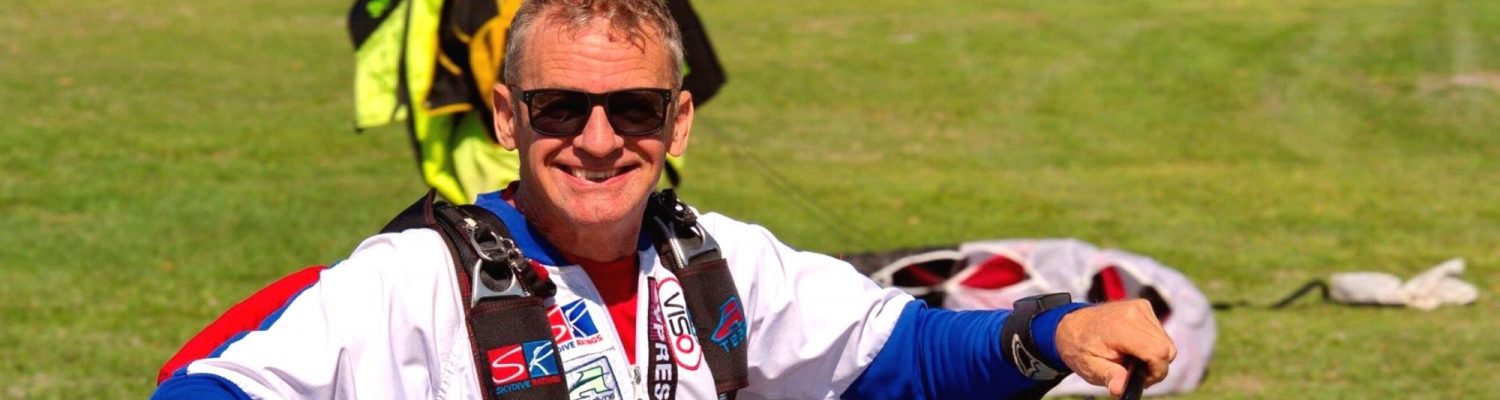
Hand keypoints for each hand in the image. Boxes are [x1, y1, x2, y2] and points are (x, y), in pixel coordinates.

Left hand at [1054, 299, 1175, 396]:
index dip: (1157, 372)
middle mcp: (1134, 313)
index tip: (1143, 380)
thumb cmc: (1080, 349)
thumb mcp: (1090, 367)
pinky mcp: (1143, 306)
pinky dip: (1152, 344)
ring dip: (1154, 355)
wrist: (1071, 326)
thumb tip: (1119, 389)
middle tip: (1134, 372)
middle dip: (1156, 366)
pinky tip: (1133, 347)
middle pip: (1166, 349)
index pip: (1157, 351)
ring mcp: (1140, 307)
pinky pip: (1160, 333)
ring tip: (1130, 359)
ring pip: (1166, 342)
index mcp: (1120, 328)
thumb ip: (1109, 376)